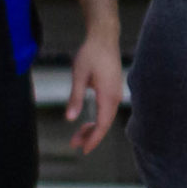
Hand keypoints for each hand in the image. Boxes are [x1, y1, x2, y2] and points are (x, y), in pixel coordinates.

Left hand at [67, 32, 124, 152]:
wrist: (104, 38)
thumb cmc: (91, 54)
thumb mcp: (79, 75)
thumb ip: (76, 98)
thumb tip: (70, 118)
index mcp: (108, 95)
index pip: (102, 124)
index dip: (93, 138)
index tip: (83, 149)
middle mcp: (115, 97)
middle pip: (105, 124)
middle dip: (90, 136)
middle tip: (74, 144)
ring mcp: (116, 93)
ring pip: (106, 118)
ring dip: (93, 128)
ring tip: (77, 136)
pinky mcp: (113, 90)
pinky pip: (107, 110)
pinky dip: (97, 119)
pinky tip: (87, 122)